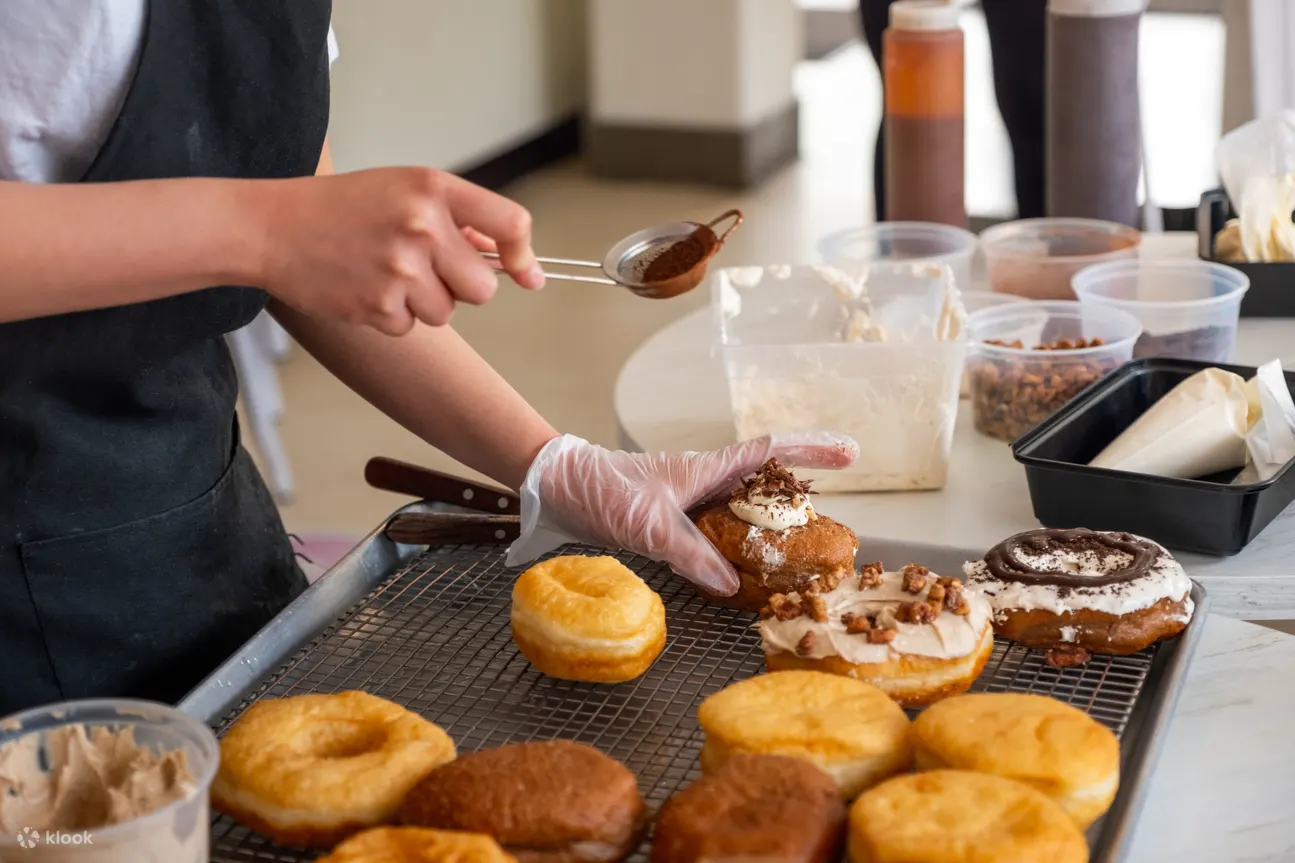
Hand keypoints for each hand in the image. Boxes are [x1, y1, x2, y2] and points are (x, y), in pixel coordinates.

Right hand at [260, 167, 544, 334]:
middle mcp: (422, 226)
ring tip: (386, 273)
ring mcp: (400, 269)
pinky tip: (365, 287)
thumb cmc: (342, 207)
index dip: (523, 255)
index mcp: (433, 189)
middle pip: (484, 287)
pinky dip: (393, 316)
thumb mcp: (402, 190)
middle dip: (462, 285)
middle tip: (426, 268)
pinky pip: (411, 327)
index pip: (510, 224)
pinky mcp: (378, 304)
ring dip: (425, 302)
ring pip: (448, 312)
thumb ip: (456, 217)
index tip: (526, 273)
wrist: (271, 227)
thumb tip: (507, 259)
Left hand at [506, 433, 859, 594]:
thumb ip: (690, 553)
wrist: (560, 489)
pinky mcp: (678, 519)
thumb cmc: (602, 492)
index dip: (811, 448)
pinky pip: (722, 532)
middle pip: (767, 483)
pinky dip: (741, 547)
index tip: (850, 451)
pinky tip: (747, 569)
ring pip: (745, 510)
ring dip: (773, 526)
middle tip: (834, 525)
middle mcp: (706, 481)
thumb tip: (731, 585)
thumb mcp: (648, 525)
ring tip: (802, 552)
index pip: (769, 451)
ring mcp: (693, 500)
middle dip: (803, 495)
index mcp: (706, 469)